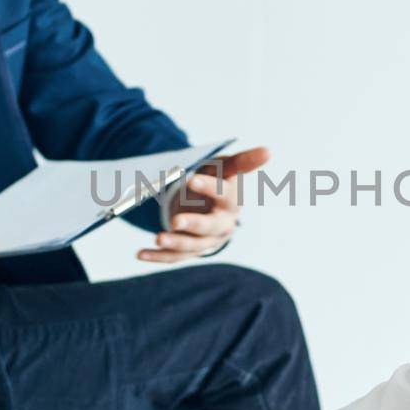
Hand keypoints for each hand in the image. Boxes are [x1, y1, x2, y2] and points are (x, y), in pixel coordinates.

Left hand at [138, 146, 269, 263]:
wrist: (213, 207)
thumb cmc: (218, 182)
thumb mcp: (226, 167)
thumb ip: (243, 161)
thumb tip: (269, 151)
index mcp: (231, 202)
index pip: (224, 195)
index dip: (209, 188)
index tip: (192, 180)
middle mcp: (222, 224)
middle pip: (210, 227)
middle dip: (193, 224)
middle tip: (176, 221)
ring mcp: (206, 240)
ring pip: (192, 245)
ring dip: (175, 243)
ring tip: (158, 237)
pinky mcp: (190, 252)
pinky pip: (175, 257)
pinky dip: (158, 257)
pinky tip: (140, 253)